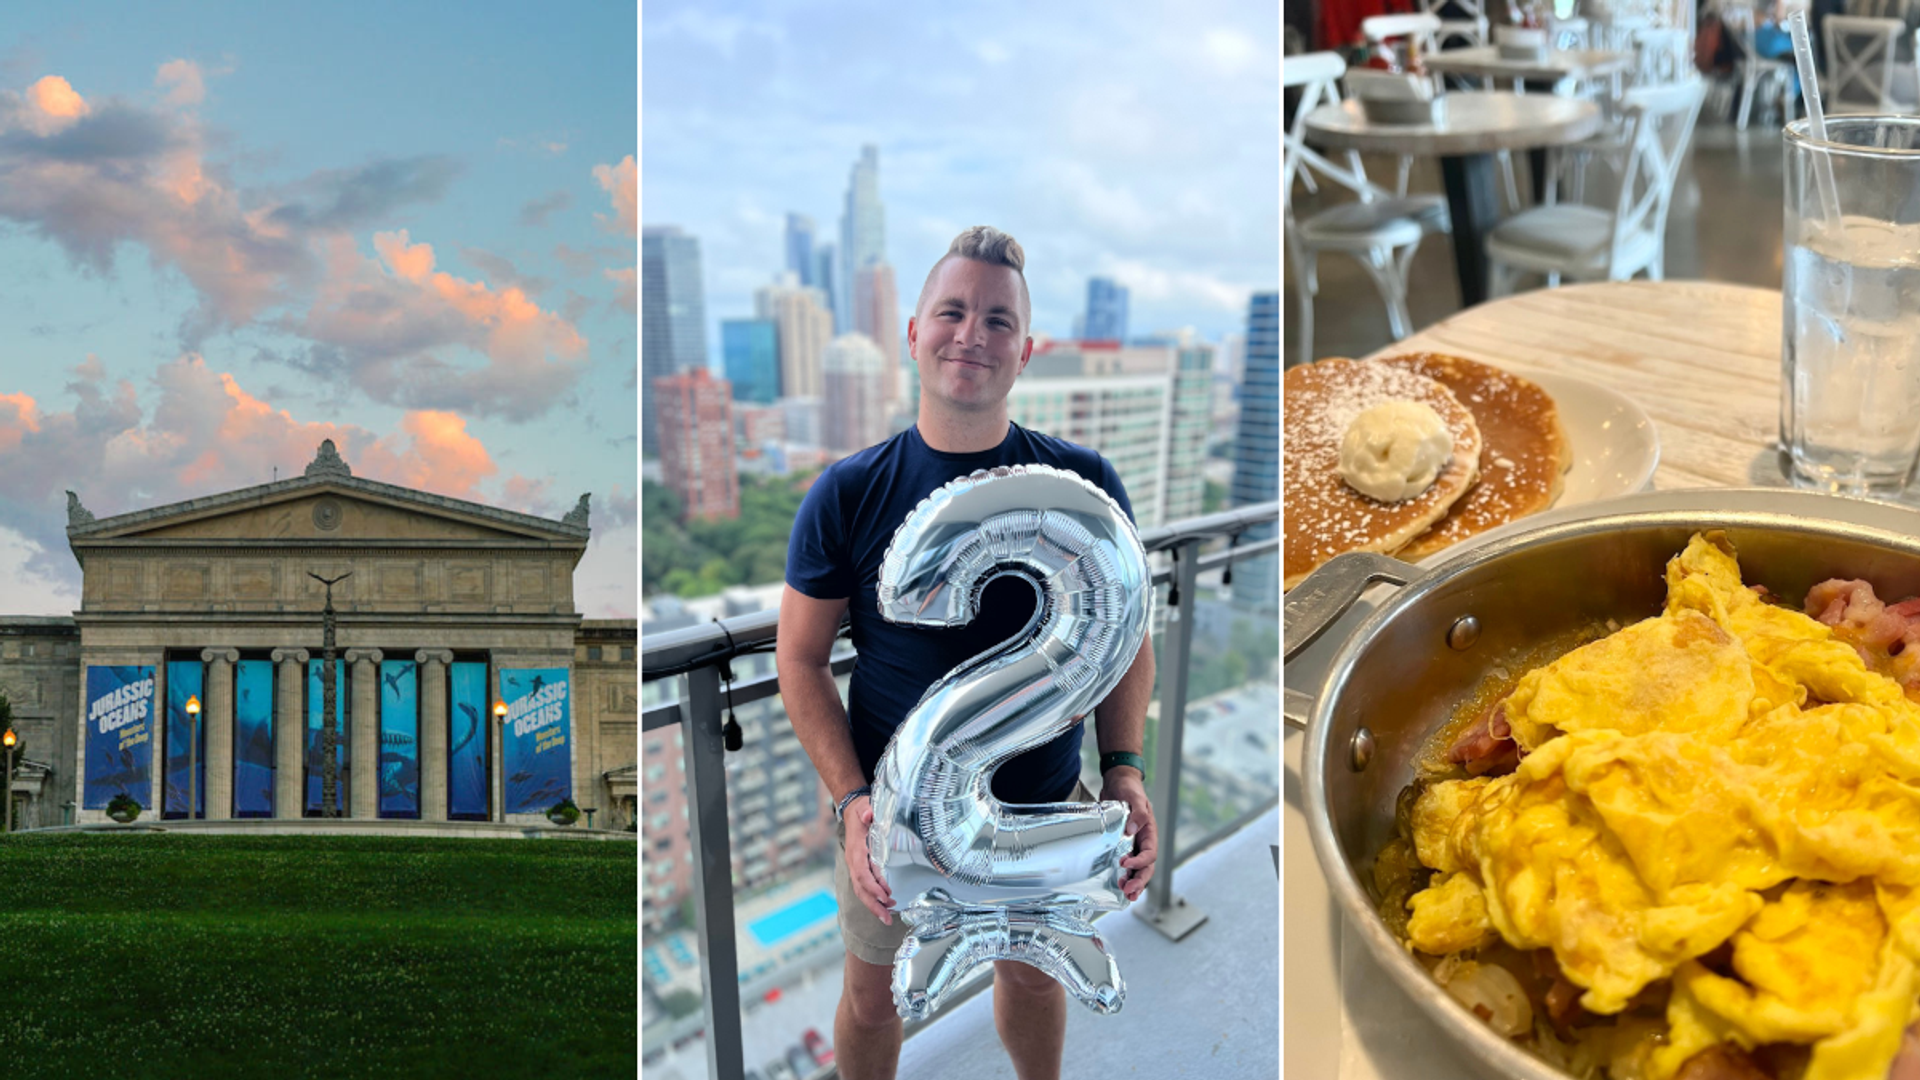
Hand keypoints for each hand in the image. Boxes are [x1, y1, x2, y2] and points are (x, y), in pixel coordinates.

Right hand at [842, 794, 894, 923]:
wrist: (853, 811)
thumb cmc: (862, 810)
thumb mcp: (866, 806)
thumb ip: (868, 810)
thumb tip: (869, 815)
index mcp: (856, 849)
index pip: (862, 873)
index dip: (872, 886)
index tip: (885, 896)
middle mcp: (854, 861)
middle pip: (860, 888)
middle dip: (873, 905)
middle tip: (887, 918)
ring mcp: (856, 866)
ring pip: (862, 891)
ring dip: (874, 906)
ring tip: (888, 916)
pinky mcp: (860, 868)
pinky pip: (865, 887)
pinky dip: (874, 898)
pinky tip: (887, 903)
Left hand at [1100, 768, 1155, 901]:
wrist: (1117, 784)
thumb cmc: (1129, 789)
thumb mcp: (1135, 798)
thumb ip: (1137, 813)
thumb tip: (1133, 830)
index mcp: (1150, 833)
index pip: (1149, 853)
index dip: (1139, 862)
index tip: (1124, 864)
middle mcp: (1142, 843)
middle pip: (1146, 868)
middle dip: (1139, 881)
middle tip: (1128, 891)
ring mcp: (1132, 846)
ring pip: (1137, 871)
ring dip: (1132, 883)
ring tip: (1125, 895)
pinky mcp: (1120, 847)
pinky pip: (1125, 866)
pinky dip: (1123, 877)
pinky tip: (1117, 887)